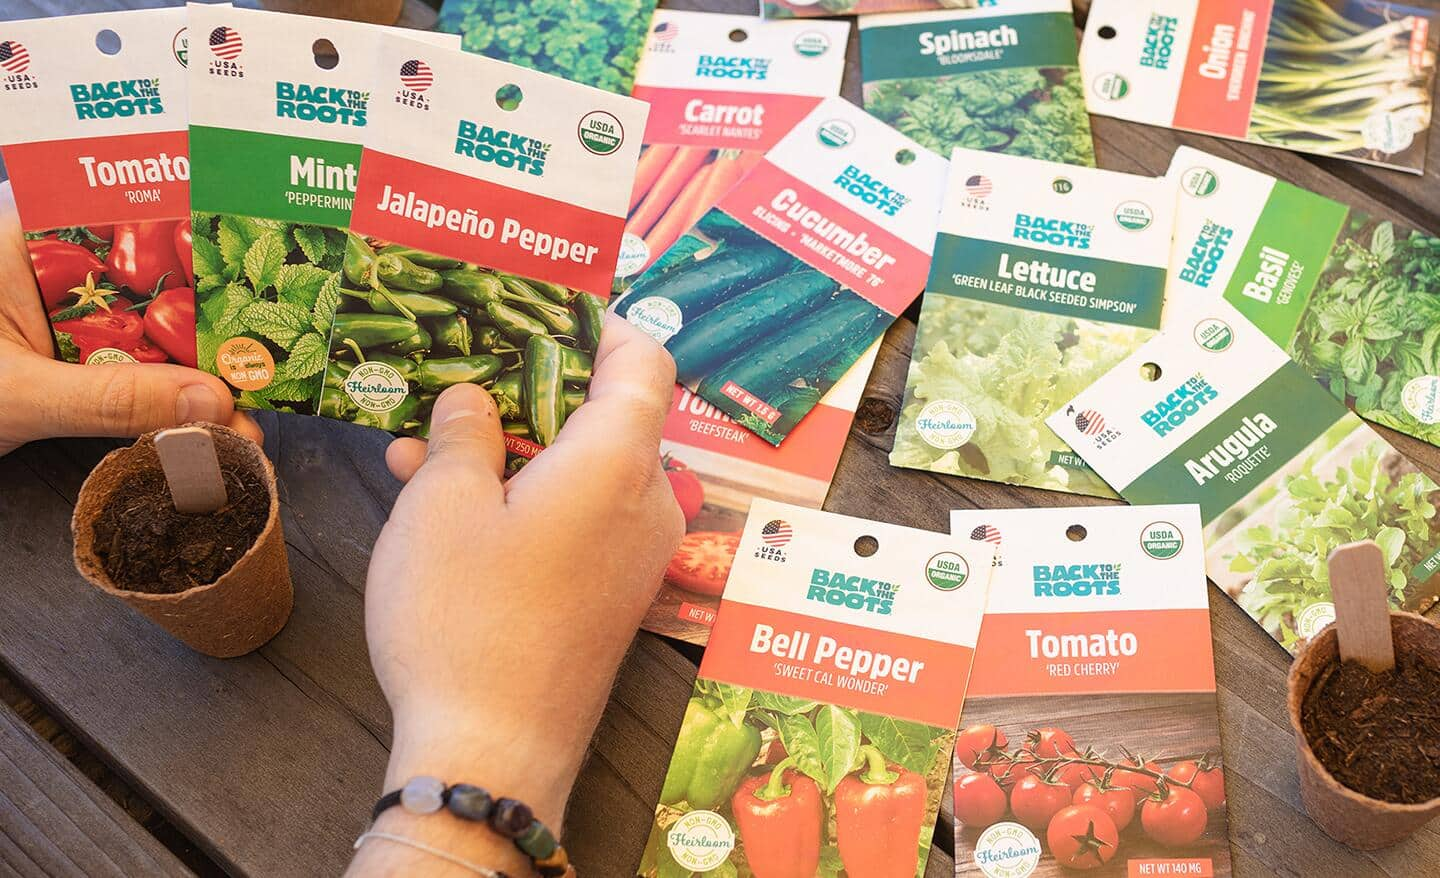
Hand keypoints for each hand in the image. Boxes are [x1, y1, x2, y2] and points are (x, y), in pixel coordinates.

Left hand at [0, 181, 258, 455]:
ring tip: (248, 421)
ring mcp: (65, 324)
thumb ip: (110, 399)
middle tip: (273, 372)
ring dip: (198, 382)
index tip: (264, 281)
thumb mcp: (13, 394)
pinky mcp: (70, 369)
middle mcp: (54, 272)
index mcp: (30, 241)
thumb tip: (213, 405)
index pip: (136, 222)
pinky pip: (134, 378)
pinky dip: (167, 408)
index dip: (205, 250)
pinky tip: (206, 433)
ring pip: (153, 339)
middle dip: (214, 333)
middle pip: (158, 287)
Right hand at [351, 316, 683, 875]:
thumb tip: (474, 399)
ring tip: (423, 448)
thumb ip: (464, 433)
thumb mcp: (441, 506)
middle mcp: (646, 502)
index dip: (601, 325)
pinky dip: (528, 500)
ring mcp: (635, 553)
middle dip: (528, 394)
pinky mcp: (614, 594)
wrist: (493, 752)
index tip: (547, 309)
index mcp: (618, 461)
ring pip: (580, 472)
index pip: (644, 361)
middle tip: (459, 381)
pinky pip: (580, 520)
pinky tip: (449, 504)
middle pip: (606, 416)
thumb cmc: (466, 619)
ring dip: (512, 452)